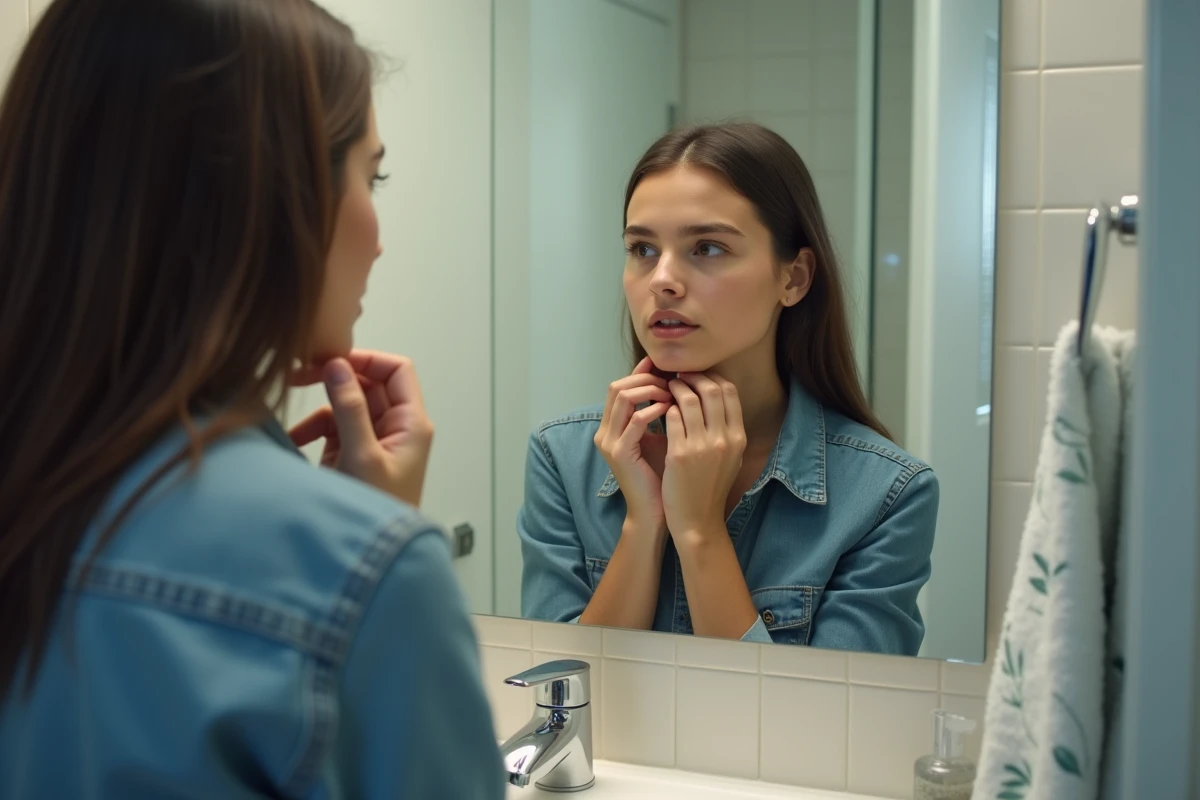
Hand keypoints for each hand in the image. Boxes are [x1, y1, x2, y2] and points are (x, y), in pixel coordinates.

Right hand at [289, 350, 433, 507]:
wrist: (370, 557)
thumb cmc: (378, 512)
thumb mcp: (361, 456)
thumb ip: (349, 409)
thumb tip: (337, 366)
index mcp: (411, 424)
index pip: (396, 371)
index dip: (366, 360)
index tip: (332, 360)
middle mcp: (396, 428)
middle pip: (368, 384)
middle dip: (335, 378)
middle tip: (300, 374)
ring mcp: (373, 441)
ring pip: (347, 405)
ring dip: (320, 408)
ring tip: (292, 406)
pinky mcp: (353, 455)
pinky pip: (333, 429)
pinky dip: (312, 431)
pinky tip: (294, 440)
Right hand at [593, 357, 673, 532]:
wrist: (654, 511)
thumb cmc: (661, 475)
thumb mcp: (660, 437)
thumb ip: (660, 413)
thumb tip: (676, 385)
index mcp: (611, 426)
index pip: (620, 386)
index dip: (641, 372)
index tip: (665, 366)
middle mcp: (604, 431)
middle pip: (617, 386)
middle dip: (646, 378)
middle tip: (671, 380)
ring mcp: (609, 442)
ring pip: (623, 397)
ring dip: (650, 390)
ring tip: (672, 393)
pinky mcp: (619, 453)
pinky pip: (634, 421)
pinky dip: (653, 410)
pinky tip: (671, 409)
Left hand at [661, 373, 745, 538]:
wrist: (698, 520)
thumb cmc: (710, 488)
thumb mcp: (731, 458)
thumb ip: (727, 429)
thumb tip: (715, 397)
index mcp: (739, 437)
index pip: (729, 392)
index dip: (712, 377)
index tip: (698, 375)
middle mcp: (724, 438)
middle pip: (711, 389)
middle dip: (693, 377)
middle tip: (679, 375)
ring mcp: (702, 446)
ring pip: (689, 399)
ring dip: (676, 388)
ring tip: (667, 387)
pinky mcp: (680, 454)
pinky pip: (672, 418)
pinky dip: (666, 408)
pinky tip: (661, 408)